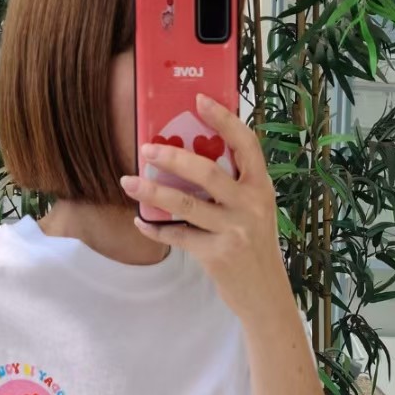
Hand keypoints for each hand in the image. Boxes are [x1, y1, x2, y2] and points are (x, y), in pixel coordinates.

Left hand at [119, 92, 290, 325]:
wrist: (265, 295)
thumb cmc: (254, 247)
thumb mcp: (254, 211)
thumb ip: (233, 187)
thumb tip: (190, 158)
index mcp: (261, 188)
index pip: (246, 144)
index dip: (223, 119)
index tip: (199, 99)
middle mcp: (250, 206)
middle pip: (207, 172)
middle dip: (172, 157)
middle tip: (146, 149)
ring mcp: (234, 231)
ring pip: (186, 204)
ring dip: (152, 191)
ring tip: (128, 182)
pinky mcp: (217, 255)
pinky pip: (178, 236)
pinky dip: (155, 228)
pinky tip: (141, 221)